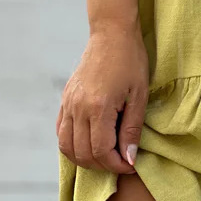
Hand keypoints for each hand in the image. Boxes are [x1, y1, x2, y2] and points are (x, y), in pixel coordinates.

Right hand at [55, 24, 149, 173]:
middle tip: (120, 163)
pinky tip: (88, 144)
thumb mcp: (139, 95)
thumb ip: (132, 129)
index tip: (130, 165)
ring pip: (67, 146)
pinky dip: (71, 145)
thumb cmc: (131, 61)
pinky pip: (61, 131)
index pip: (101, 151)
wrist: (111, 34)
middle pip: (83, 153)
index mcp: (98, 107)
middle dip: (102, 166)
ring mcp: (68, 103)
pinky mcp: (65, 99)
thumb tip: (129, 159)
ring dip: (85, 159)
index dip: (116, 165)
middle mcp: (78, 108)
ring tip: (105, 157)